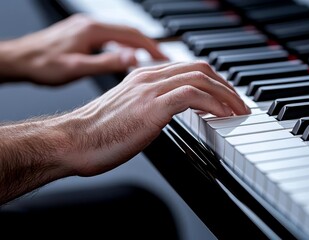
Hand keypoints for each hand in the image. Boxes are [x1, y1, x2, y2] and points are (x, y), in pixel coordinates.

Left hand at [0, 14, 166, 84]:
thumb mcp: (77, 68)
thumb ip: (107, 63)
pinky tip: (124, 56)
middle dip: (149, 44)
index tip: (166, 58)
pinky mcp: (81, 33)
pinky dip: (122, 45)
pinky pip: (110, 37)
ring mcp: (86, 28)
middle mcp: (91, 25)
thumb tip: (133, 59)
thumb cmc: (42, 65)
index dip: (152, 47)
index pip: (133, 35)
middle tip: (164, 59)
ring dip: (137, 45)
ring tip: (149, 59)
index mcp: (93, 31)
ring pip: (120, 34)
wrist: (18, 60)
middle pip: (129, 32)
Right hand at [58, 61, 249, 176]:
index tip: (227, 97)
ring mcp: (150, 89)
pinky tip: (223, 116)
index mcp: (144, 77)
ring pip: (200, 78)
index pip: (189, 68)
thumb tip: (173, 113)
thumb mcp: (130, 113)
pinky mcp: (152, 106)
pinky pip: (192, 95)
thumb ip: (152, 106)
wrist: (73, 141)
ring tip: (238, 111)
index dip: (214, 81)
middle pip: (200, 68)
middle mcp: (148, 77)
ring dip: (226, 95)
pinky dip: (213, 104)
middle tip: (240, 104)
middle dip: (226, 85)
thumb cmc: (99, 134)